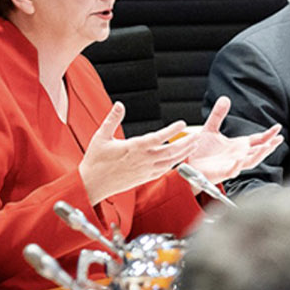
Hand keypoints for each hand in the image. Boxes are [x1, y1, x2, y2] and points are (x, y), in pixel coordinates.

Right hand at [78, 103, 201, 203]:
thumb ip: (112, 119)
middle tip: (197, 136)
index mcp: (133, 148)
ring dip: (183, 153)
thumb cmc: (95, 161)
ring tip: (193, 146)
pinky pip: (163, 170)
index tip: (182, 123)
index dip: (171, 130)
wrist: (92, 185)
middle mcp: (142, 160)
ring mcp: (144, 170)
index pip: (157, 138)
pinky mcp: (144, 178)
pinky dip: (173, 164)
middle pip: (170, 151)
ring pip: (169, 162)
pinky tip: (179, 159)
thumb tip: (119, 104)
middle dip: (185, 143)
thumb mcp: (100, 137)